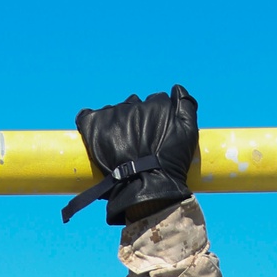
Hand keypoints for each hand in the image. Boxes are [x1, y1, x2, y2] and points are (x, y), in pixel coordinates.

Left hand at [75, 84, 198, 225]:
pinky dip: (89, 123)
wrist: (148, 187)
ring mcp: (114, 114)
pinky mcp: (95, 125)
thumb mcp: (189, 132)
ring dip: (115, 124)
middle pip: (132, 106)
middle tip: (135, 144)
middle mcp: (134, 104)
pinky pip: (87, 117)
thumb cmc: (170, 164)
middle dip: (134, 120)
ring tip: (118, 146)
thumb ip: (186, 105)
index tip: (152, 137)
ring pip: (113, 112)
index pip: (153, 102)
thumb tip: (176, 88)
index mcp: (156, 103)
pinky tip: (95, 137)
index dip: (153, 119)